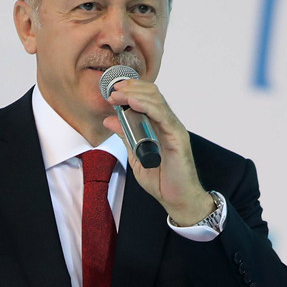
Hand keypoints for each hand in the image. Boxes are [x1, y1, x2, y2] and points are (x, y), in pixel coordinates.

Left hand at [103, 80, 213, 225]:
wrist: (177, 199)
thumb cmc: (161, 179)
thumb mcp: (134, 155)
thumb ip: (125, 136)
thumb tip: (109, 120)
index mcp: (158, 126)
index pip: (146, 99)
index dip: (130, 90)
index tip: (112, 91)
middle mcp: (167, 123)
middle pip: (152, 95)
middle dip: (130, 88)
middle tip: (112, 89)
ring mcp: (173, 129)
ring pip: (157, 101)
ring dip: (134, 94)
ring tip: (118, 94)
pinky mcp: (177, 137)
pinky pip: (162, 116)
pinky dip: (147, 107)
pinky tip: (133, 102)